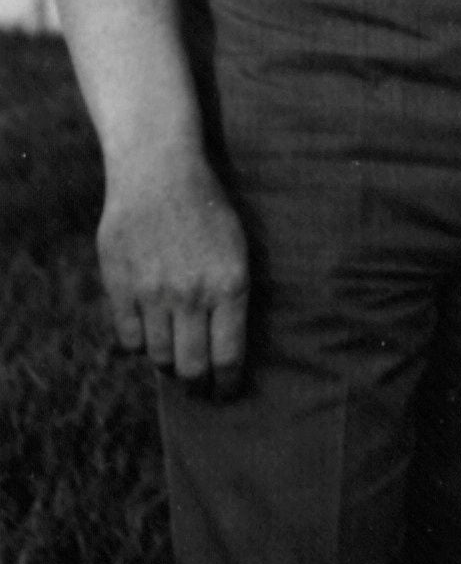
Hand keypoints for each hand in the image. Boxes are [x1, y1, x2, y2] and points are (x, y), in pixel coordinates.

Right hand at [98, 141, 249, 398]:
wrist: (159, 171)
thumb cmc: (207, 207)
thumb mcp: (237, 246)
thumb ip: (231, 294)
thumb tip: (228, 343)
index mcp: (230, 284)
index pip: (229, 356)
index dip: (228, 383)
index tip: (227, 392)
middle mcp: (192, 294)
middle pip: (192, 367)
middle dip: (198, 385)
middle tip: (200, 388)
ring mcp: (153, 294)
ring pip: (159, 357)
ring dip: (168, 365)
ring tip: (175, 363)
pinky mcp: (121, 288)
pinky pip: (128, 340)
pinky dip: (138, 346)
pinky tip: (148, 338)